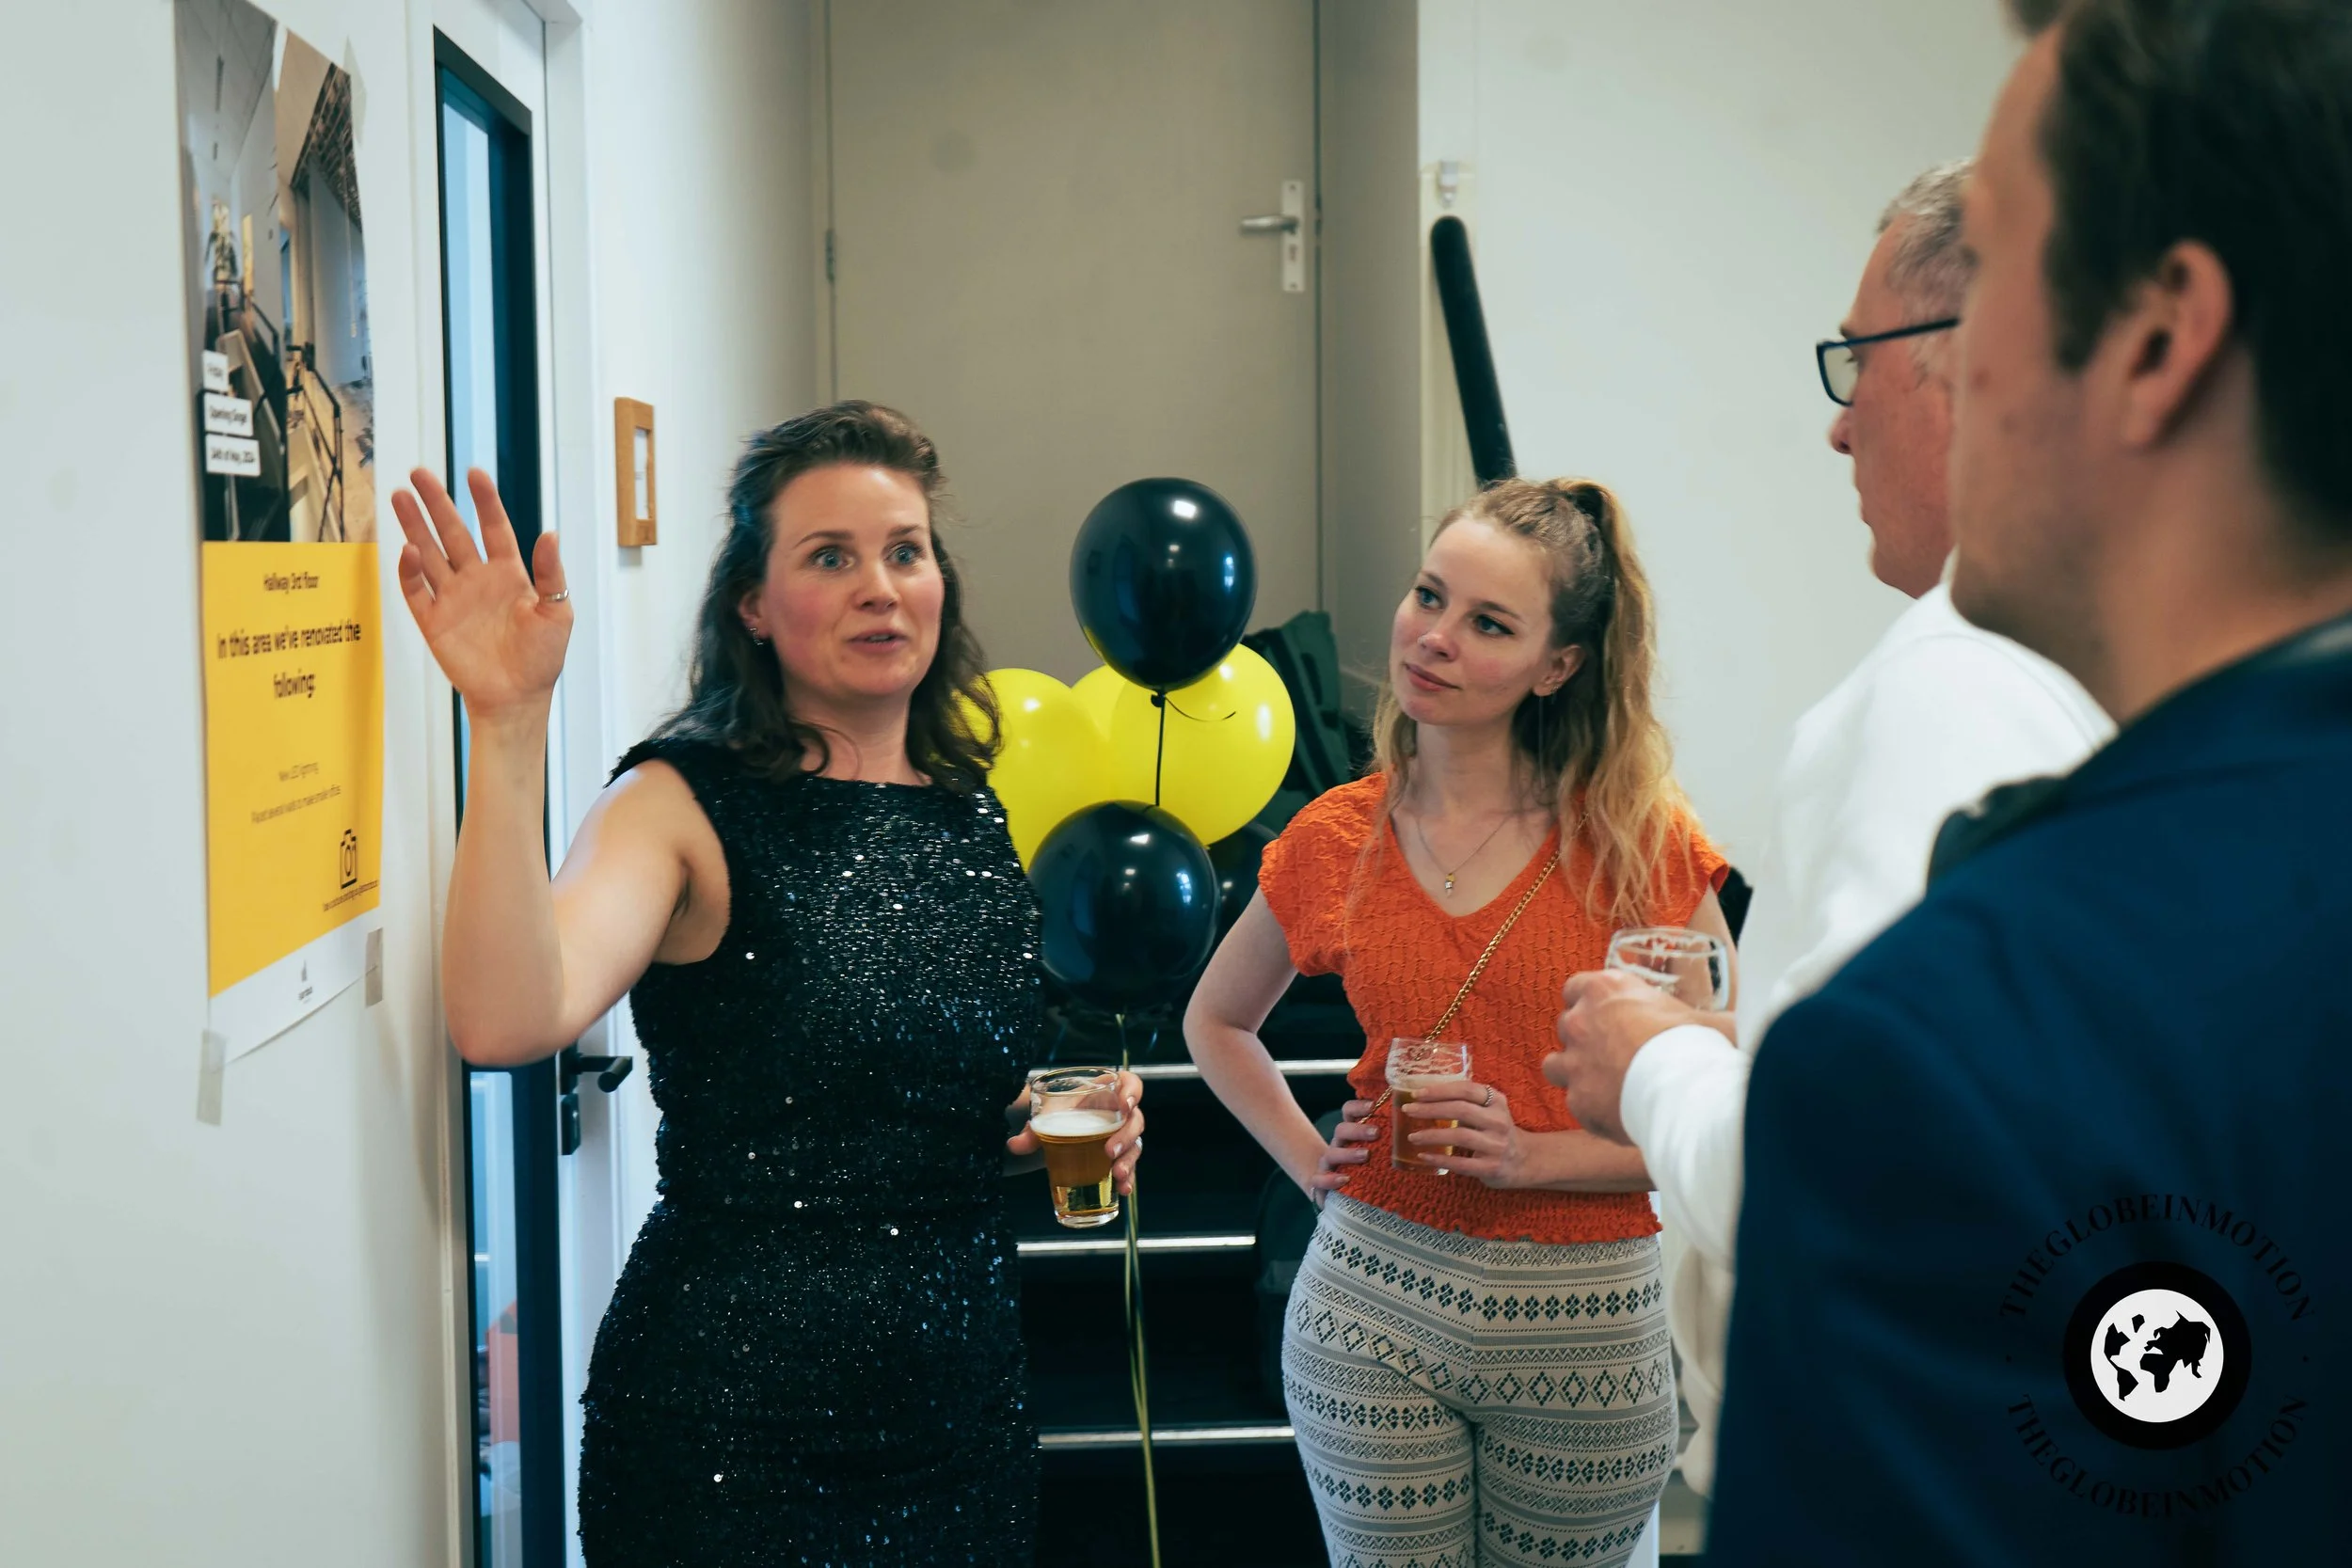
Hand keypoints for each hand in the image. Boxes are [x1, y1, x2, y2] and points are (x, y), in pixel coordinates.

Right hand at [391, 467, 570, 720]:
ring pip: (429, 554)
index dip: (484, 501)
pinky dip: (409, 571)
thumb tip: (551, 534)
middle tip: (419, 473)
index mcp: (508, 574)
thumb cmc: (542, 659)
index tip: (474, 473)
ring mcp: (453, 598)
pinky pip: (416, 590)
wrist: (517, 699)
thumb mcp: (557, 614)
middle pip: (452, 532)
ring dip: (414, 526)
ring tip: (400, 496)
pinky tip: (407, 549)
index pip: (493, 528)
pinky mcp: (434, 621)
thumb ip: (551, 574)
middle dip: (436, 503)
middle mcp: (477, 579)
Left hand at [1005, 1072, 1146, 1194]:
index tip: (1124, 1106)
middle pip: (1135, 1120)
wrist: (1060, 1129)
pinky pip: (1131, 1166)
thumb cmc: (1060, 1113)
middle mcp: (1120, 1113)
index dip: (1132, 1092)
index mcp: (1106, 1092)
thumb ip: (1032, 1130)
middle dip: (1125, 1137)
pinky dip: (1129, 1178)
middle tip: (1109, 1152)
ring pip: (1135, 1145)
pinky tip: (1124, 1190)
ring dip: (1128, 1160)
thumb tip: (1014, 1145)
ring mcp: (1122, 1135)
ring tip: (1118, 1176)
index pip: (1131, 1083)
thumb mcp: (1047, 1116)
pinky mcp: (1120, 1156)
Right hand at [1306, 1099, 1381, 1205]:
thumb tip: (1416, 1130)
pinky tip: (1345, 1180)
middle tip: (1376, 1133)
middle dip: (1358, 1130)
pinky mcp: (1320, 1183)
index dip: (1358, 1107)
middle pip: (1341, 1130)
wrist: (1338, 1194)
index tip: (1374, 1106)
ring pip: (1331, 1153)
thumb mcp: (1379, 1154)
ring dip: (1348, 1153)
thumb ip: (1391, 1141)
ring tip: (1365, 1155)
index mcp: (1351, 1134)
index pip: (1349, 1112)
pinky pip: (1319, 1179)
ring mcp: (1328, 1164)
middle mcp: (1338, 1145)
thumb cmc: (1365, 1170)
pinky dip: (1330, 1179)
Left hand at [1404, 1082, 1534, 1187]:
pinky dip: (1439, 1159)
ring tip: (1412, 1136)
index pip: (1466, 1089)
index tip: (1416, 1093)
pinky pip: (1460, 1163)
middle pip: (1460, 1110)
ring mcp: (1496, 1145)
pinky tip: (1424, 1156)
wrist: (1524, 1160)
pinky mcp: (1491, 1167)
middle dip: (1430, 1109)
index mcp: (1496, 1101)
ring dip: (1431, 1135)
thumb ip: (1467, 1101)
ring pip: (1459, 1136)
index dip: (1439, 1090)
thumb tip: (1424, 1096)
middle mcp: (1499, 1121)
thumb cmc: (1496, 1130)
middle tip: (1409, 1111)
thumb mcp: (1490, 1109)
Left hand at [1546, 970, 1724, 1142]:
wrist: (1684, 1091)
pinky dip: (1591, 1108)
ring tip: (1603, 1085)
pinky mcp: (1577, 1100)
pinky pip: (1576, 1103)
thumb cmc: (1697, 1045)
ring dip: (1574, 1072)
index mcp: (1606, 990)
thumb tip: (1739, 1025)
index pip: (1576, 987)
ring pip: (1555, 1065)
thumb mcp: (1706, 1019)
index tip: (1606, 1015)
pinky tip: (1617, 1114)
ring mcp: (1574, 1062)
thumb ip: (1708, 1019)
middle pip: (1567, 1026)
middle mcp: (1581, 1022)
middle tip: (1615, 1054)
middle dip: (1585, 1040)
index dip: (1588, 1002)